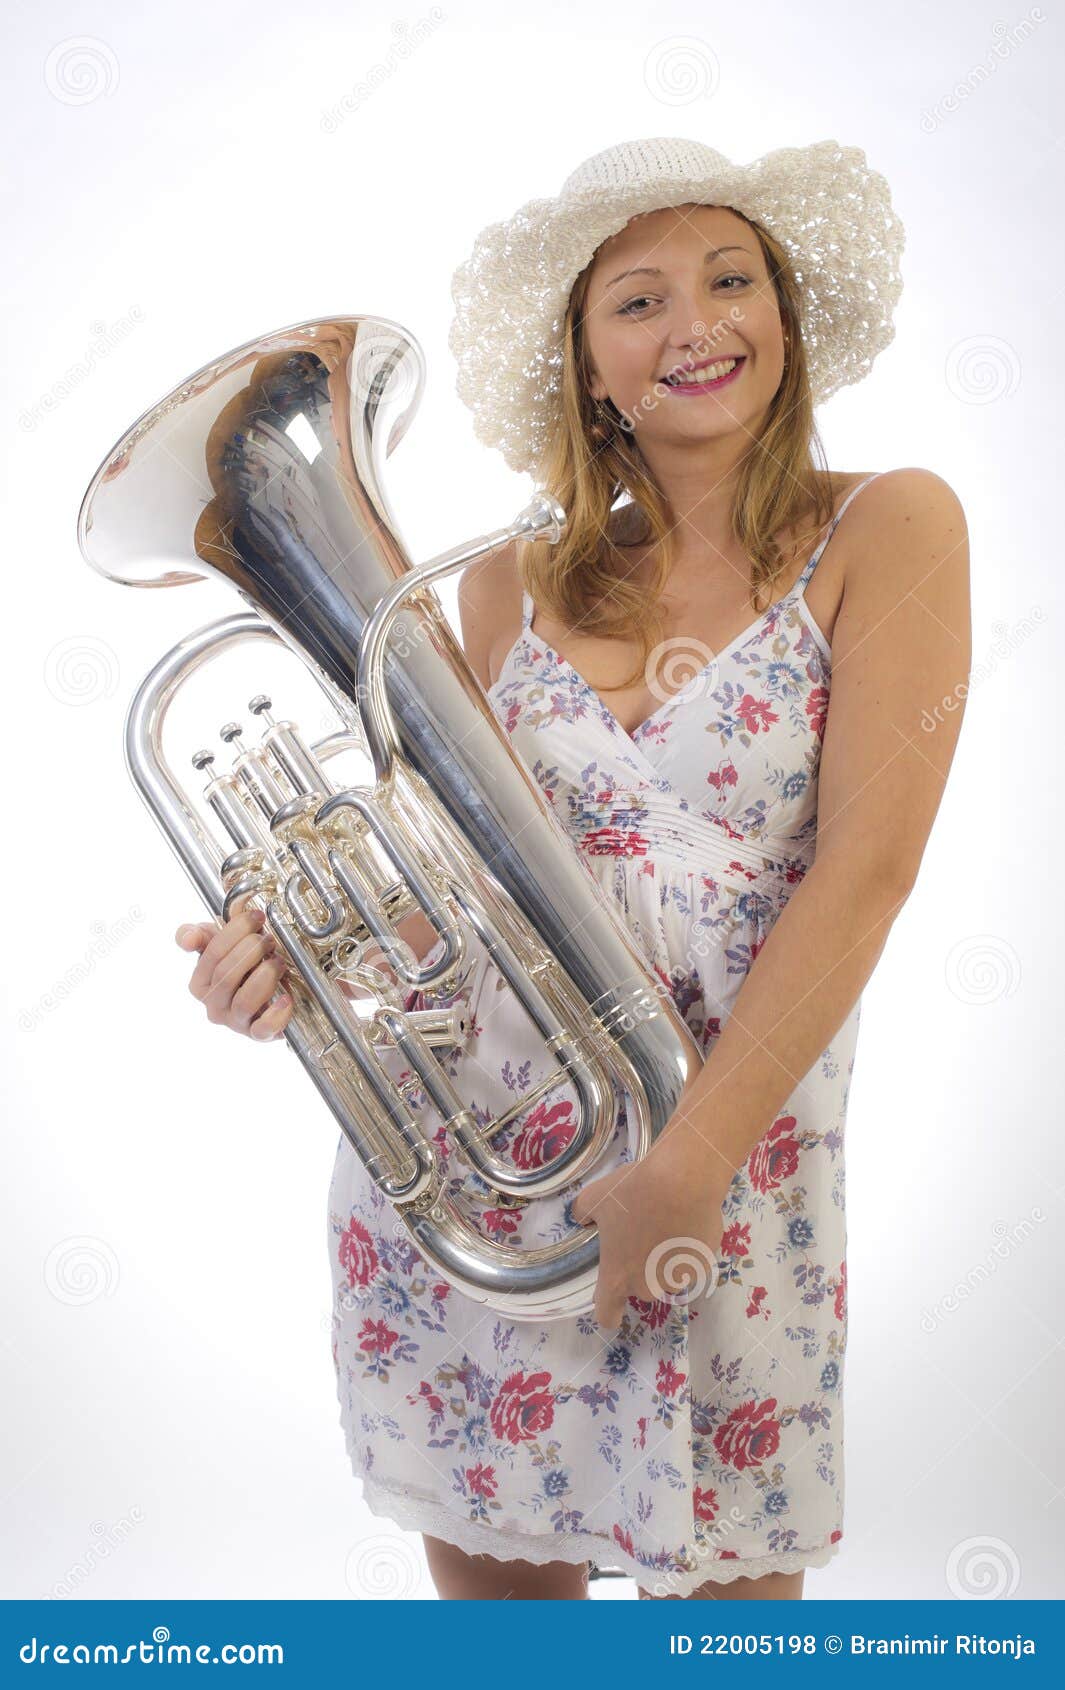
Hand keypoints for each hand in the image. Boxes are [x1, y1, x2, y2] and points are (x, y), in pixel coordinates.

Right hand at [175, 903, 292, 1041]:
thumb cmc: (240, 966)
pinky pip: (263, 1029)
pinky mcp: (257, 1034)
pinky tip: (286, 996)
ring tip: (278, 961)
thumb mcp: (215, 945)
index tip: (256, 917)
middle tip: (269, 939)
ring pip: (244, 1000)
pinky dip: (277, 1013)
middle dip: (252, 950)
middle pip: (227, 975)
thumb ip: (197, 935)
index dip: (236, 931)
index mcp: (199, 984)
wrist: (266, 994)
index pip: (212, 954)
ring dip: (265, 975)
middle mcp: (213, 1006)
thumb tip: (187, 939)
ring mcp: (235, 1022)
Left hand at [570, 1136, 729, 1331]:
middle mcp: (648, 1287)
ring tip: (668, 1226)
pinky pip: (690, 1262)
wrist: (684, 1181)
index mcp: (618, 1277)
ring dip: (666, 1260)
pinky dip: (687, 1249)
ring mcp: (678, 1279)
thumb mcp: (596, 1196)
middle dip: (641, 1269)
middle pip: (641, 1288)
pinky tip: (687, 1223)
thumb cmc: (635, 1192)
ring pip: (668, 1276)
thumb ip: (583, 1213)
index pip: (607, 1316)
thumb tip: (583, 1219)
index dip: (608, 1310)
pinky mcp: (702, 1266)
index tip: (611, 1298)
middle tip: (643, 1236)